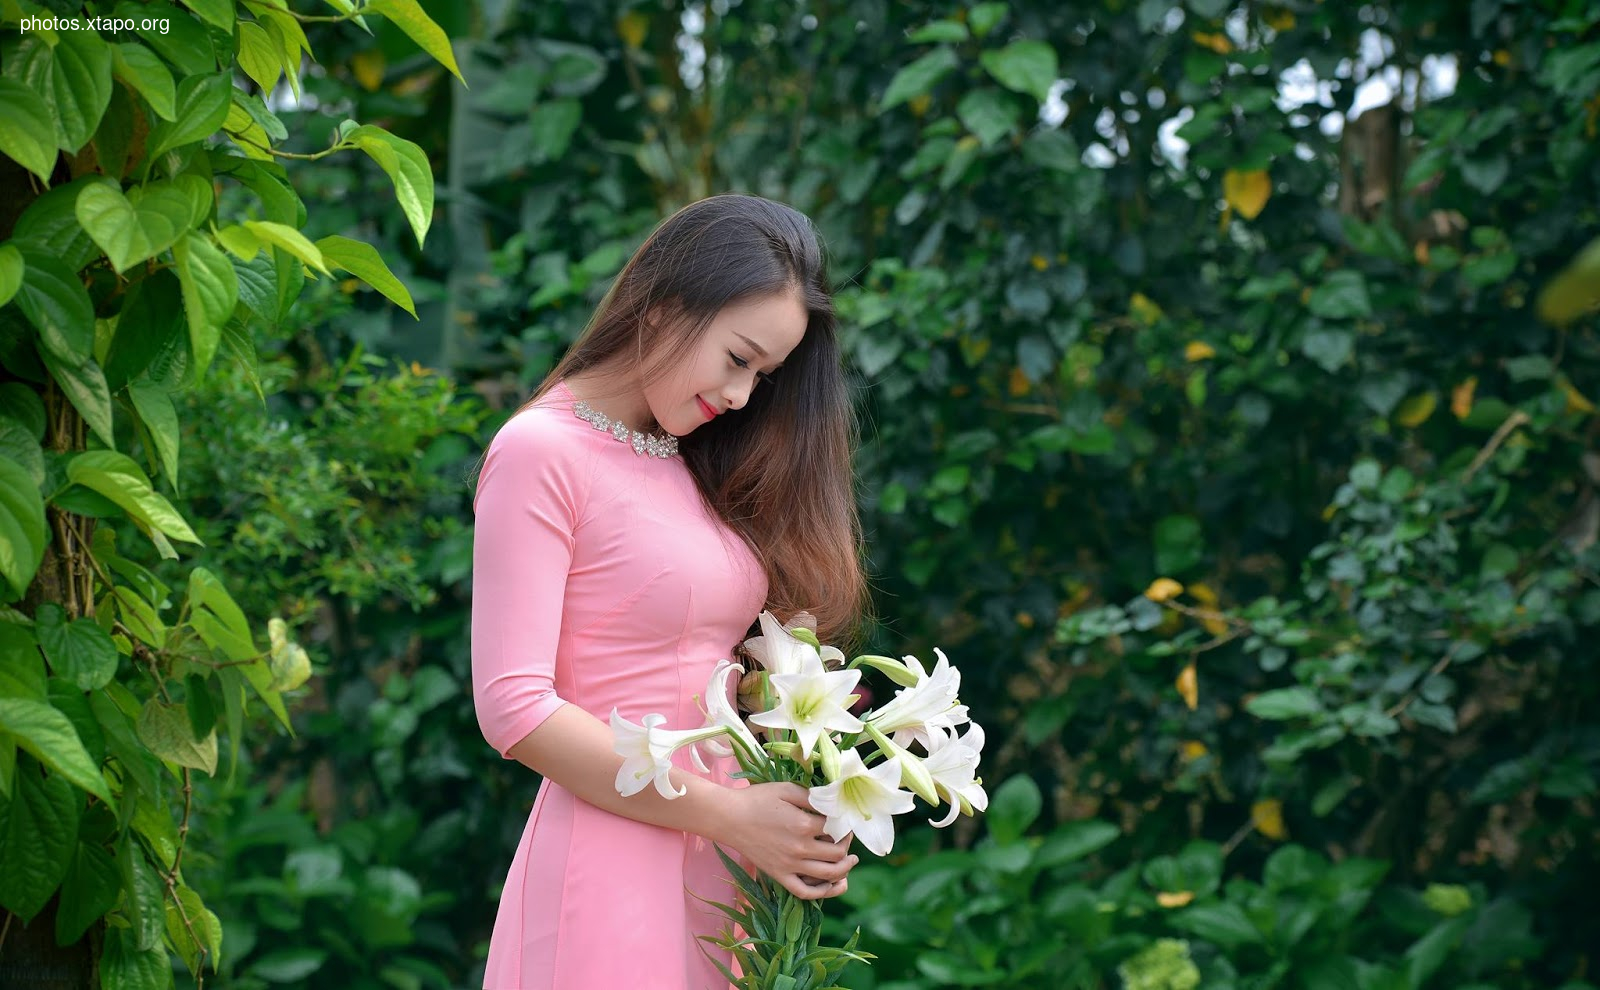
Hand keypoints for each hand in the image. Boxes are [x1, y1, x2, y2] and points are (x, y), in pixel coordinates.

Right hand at [712, 782, 858, 900]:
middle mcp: (800, 849)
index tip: (845, 820)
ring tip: (850, 861)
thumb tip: (834, 804)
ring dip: (845, 870)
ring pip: (828, 876)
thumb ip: (812, 797)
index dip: (846, 824)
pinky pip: (805, 892)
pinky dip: (823, 892)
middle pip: (838, 854)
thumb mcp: (787, 790)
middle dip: (847, 845)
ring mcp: (790, 865)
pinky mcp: (779, 876)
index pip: (838, 829)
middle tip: (847, 837)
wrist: (729, 818)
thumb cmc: (757, 799)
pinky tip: (832, 884)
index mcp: (804, 825)